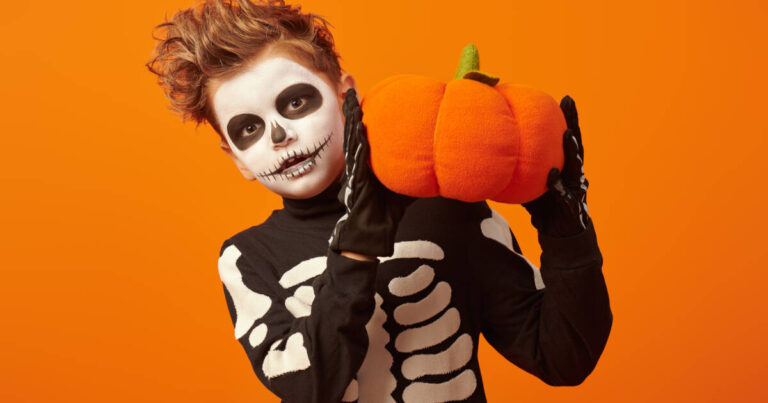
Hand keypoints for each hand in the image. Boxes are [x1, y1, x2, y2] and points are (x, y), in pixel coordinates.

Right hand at [328, 89, 415, 255]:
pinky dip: (354, 132)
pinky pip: (354, 149)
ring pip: (352, 132)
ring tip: (349, 90)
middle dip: (352, 103)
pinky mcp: (355, 174)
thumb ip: (417, 172)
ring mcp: (355, 165)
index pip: (366, 130)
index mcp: (369, 159)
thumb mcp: (406, 185)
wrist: (373, 231)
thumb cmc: (387, 211)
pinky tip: (356, 118)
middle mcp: (360, 159)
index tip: (361, 90)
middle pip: (355, 124)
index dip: (362, 110)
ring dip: (350, 111)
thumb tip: (439, 161)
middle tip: (348, 79)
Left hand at [522, 95, 590, 236]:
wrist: (559, 233)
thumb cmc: (544, 205)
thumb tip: (489, 155)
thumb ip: (519, 168)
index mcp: (564, 164)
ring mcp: (576, 188)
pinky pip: (565, 194)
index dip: (568, 118)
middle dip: (574, 123)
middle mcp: (574, 172)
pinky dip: (559, 185)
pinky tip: (552, 177)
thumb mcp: (529, 183)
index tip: (565, 99)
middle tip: (569, 103)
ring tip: (568, 136)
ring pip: (575, 166)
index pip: (566, 137)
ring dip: (573, 150)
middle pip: (575, 144)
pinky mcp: (574, 205)